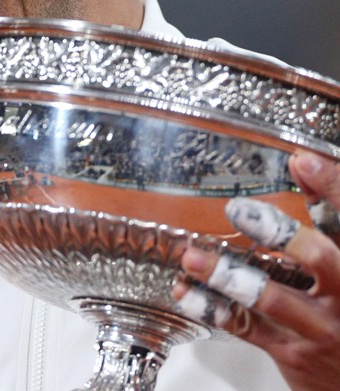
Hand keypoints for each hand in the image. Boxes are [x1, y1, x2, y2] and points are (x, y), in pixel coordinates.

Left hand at [173, 152, 339, 390]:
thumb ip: (327, 214)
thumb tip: (300, 161)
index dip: (330, 188)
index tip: (301, 160)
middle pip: (318, 257)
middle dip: (277, 232)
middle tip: (239, 211)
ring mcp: (320, 328)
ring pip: (272, 298)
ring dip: (227, 274)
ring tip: (192, 256)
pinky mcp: (293, 353)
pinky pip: (247, 327)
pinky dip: (212, 307)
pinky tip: (187, 290)